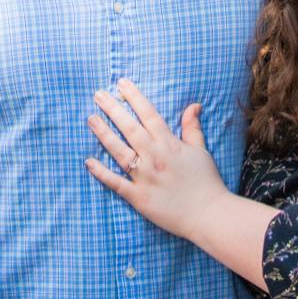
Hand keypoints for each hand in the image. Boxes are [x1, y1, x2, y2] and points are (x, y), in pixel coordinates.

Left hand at [86, 78, 227, 239]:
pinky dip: (101, 173)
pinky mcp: (138, 197)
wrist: (208, 214)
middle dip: (113, 110)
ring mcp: (145, 177)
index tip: (121, 84)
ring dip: (103, 134)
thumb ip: (193, 128)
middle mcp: (155, 157)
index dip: (134, 98)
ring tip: (90, 119)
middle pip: (130, 128)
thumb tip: (194, 105)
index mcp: (170, 144)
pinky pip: (116, 183)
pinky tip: (89, 162)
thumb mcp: (201, 150)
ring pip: (119, 151)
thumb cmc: (206, 182)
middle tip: (98, 95)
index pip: (149, 115)